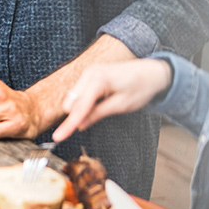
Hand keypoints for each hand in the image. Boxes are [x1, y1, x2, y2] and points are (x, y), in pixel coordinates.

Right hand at [52, 58, 171, 142]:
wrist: (151, 72)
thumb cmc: (140, 87)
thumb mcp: (121, 105)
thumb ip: (98, 114)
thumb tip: (80, 125)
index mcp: (98, 80)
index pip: (79, 107)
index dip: (68, 124)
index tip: (57, 137)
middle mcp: (89, 73)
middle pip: (71, 102)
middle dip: (76, 115)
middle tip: (95, 120)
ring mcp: (88, 72)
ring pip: (73, 97)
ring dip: (80, 108)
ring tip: (107, 106)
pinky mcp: (89, 74)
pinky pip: (79, 92)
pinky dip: (84, 102)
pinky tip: (101, 101)